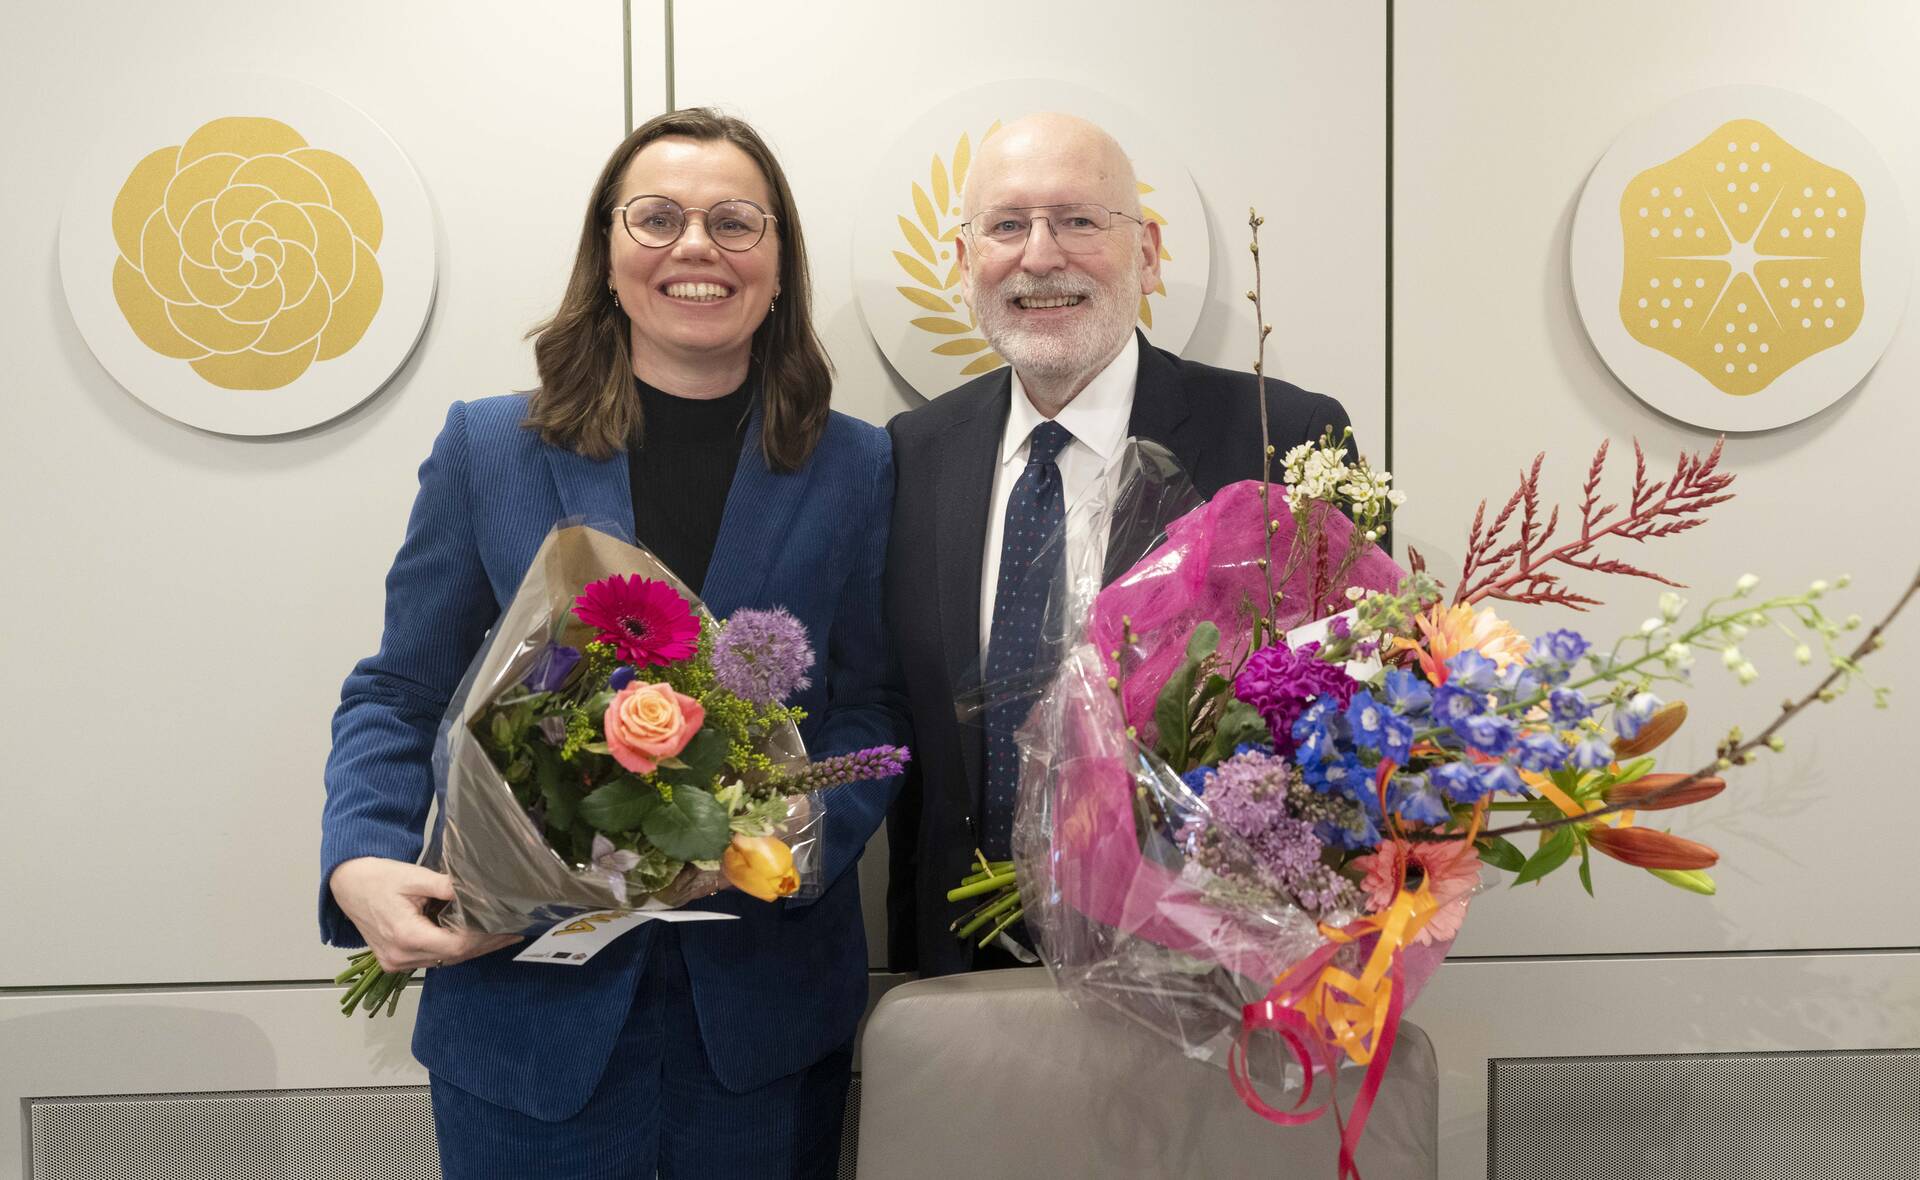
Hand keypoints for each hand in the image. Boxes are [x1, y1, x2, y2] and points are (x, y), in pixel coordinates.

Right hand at [328, 857, 520, 971]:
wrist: (347, 884)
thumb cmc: (378, 877)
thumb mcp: (415, 876)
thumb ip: (448, 886)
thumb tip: (480, 892)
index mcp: (405, 936)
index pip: (456, 945)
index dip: (484, 937)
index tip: (505, 925)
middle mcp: (400, 956)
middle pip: (453, 957)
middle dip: (484, 945)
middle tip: (511, 931)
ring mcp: (395, 962)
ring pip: (444, 960)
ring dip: (471, 948)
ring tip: (498, 934)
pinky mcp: (394, 960)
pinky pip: (431, 959)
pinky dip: (453, 949)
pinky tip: (472, 938)